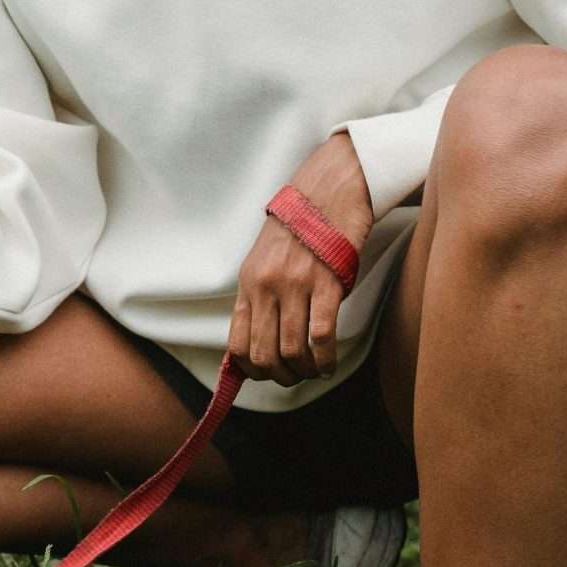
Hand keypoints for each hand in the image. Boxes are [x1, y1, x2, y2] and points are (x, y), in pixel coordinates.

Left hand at [229, 133, 373, 384]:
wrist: (327, 190)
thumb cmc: (300, 228)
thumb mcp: (264, 261)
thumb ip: (260, 297)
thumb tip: (262, 342)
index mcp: (248, 284)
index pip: (236, 344)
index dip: (251, 370)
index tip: (268, 373)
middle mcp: (266, 286)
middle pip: (263, 354)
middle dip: (280, 376)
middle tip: (296, 377)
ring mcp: (295, 285)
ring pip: (292, 351)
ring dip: (305, 371)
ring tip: (316, 371)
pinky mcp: (327, 282)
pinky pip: (320, 336)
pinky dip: (325, 359)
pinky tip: (329, 363)